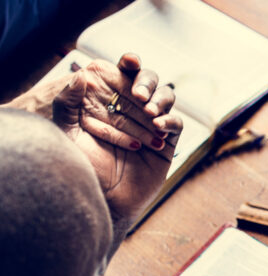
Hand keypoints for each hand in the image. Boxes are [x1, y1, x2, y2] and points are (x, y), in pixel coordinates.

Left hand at [52, 55, 181, 247]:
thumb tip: (80, 75)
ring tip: (149, 113)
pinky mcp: (167, 141)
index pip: (122, 73)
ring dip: (161, 100)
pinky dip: (169, 121)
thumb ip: (67, 105)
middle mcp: (132, 108)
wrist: (106, 198)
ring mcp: (151, 123)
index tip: (129, 61)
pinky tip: (158, 127)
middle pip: (149, 80)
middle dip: (147, 82)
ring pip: (167, 97)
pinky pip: (176, 123)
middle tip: (139, 95)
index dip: (129, 63)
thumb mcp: (67, 134)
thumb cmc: (84, 167)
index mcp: (110, 100)